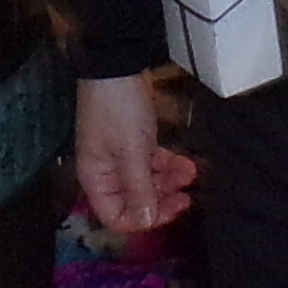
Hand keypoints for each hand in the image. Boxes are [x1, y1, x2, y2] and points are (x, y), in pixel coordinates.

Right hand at [76, 72, 196, 234]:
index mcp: (97, 180)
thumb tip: (146, 221)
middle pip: (134, 202)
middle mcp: (106, 173)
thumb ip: (139, 189)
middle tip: (186, 195)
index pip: (116, 217)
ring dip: (170, 180)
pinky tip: (186, 162)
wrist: (118, 67)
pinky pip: (152, 163)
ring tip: (191, 171)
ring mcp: (120, 157)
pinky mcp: (134, 142)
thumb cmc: (119, 111)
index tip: (169, 209)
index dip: (143, 219)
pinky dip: (168, 164)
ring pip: (148, 182)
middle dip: (162, 198)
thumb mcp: (132, 152)